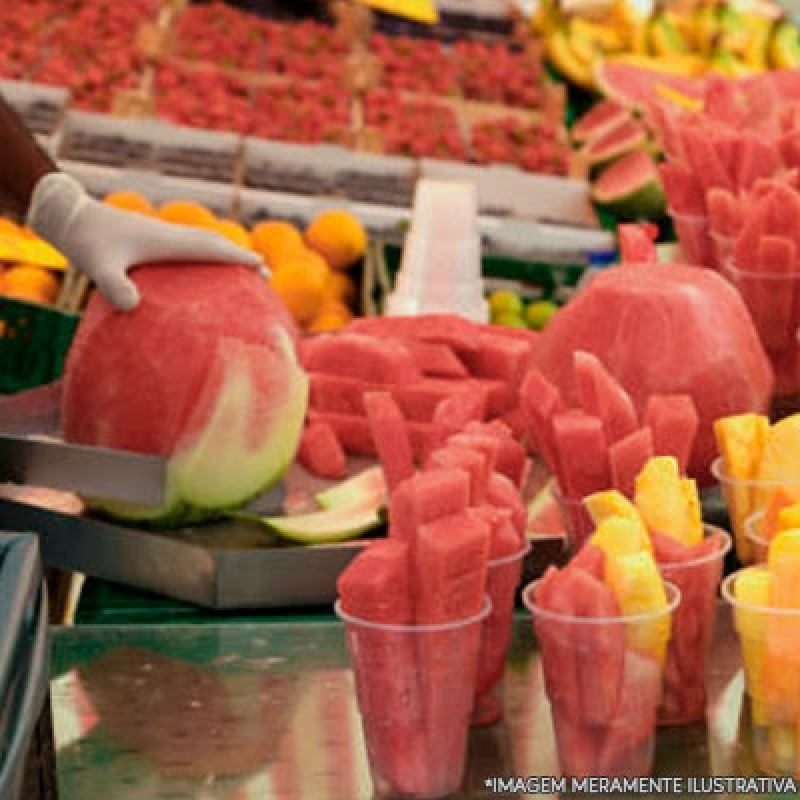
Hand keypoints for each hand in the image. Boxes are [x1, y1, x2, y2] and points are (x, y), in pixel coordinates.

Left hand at [27, 173, 264, 310]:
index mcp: (165, 241)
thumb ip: (113, 286)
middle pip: (214, 243)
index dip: (236, 257)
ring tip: (244, 268)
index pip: (209, 249)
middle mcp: (169, 234)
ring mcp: (162, 234)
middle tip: (265, 273)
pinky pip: (190, 244)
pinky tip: (203, 267)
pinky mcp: (154, 238)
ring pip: (203, 241)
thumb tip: (131, 306)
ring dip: (226, 252)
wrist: (68, 215)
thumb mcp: (97, 268)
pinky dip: (207, 252)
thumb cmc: (85, 242)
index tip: (261, 267)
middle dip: (240, 256)